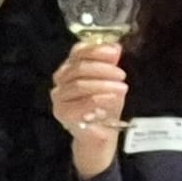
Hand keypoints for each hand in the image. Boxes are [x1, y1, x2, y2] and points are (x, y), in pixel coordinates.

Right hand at [50, 42, 127, 180]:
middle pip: (78, 68)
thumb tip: (115, 48)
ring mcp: (59, 98)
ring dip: (103, 85)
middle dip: (103, 69)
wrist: (100, 133)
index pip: (77, 52)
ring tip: (122, 88)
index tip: (114, 52)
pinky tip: (111, 99)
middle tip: (122, 74)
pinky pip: (81, 103)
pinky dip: (98, 99)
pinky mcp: (63, 113)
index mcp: (70, 67)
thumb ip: (111, 64)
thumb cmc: (104, 105)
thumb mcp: (111, 81)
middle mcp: (60, 81)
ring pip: (79, 85)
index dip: (96, 50)